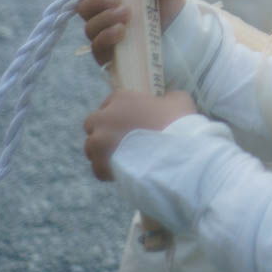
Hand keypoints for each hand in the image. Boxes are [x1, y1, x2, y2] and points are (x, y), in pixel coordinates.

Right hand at [78, 0, 185, 67]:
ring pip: (89, 26)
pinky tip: (121, 31)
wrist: (180, 36)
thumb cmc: (169, 6)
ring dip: (104, 18)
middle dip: (97, 1)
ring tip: (126, 14)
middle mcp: (103, 13)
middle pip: (84, 7)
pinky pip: (98, 47)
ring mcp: (104, 34)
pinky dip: (107, 37)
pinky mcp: (108, 53)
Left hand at [82, 89, 196, 180]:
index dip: (119, 111)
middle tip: (122, 139)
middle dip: (104, 130)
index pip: (110, 101)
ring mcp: (99, 143)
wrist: (173, 155)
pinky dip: (108, 171)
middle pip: (93, 123)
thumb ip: (166, 99)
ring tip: (121, 159)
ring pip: (91, 147)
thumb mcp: (179, 100)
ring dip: (103, 151)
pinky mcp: (100, 165)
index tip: (130, 120)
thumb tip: (165, 102)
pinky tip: (122, 172)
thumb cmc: (177, 124)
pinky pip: (98, 169)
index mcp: (121, 99)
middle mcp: (104, 118)